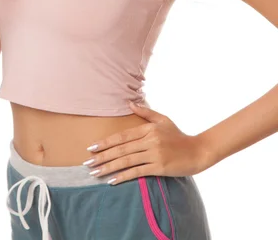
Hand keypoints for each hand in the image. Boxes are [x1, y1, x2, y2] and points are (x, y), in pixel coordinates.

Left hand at [83, 101, 209, 184]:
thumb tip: (129, 102)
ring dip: (108, 168)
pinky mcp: (159, 167)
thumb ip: (145, 113)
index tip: (92, 148)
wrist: (198, 151)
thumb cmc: (179, 136)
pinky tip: (112, 181)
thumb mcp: (163, 120)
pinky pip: (137, 172)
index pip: (122, 136)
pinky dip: (123, 176)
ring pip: (126, 161)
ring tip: (95, 173)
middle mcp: (150, 140)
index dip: (106, 142)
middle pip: (121, 149)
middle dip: (102, 156)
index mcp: (148, 129)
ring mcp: (154, 154)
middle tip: (87, 163)